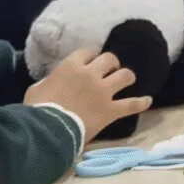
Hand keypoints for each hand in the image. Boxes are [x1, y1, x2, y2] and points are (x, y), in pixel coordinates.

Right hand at [26, 49, 152, 140]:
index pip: (86, 52)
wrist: (47, 130)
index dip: (89, 57)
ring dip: (126, 77)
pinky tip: (147, 101)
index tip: (88, 63)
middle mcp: (91, 74)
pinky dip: (140, 103)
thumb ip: (49, 81)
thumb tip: (53, 82)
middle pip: (110, 59)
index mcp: (72, 66)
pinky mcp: (110, 110)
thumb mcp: (36, 89)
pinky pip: (131, 105)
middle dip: (110, 63)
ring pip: (125, 75)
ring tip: (127, 80)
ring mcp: (104, 91)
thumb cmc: (37, 109)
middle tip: (108, 71)